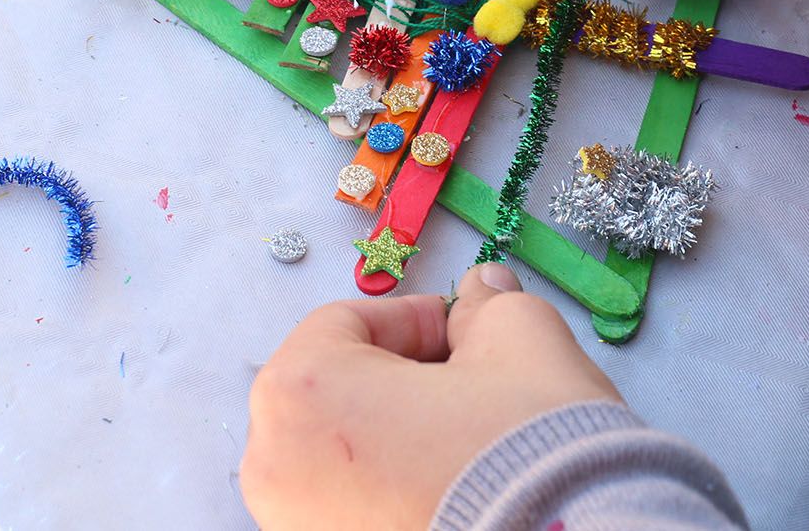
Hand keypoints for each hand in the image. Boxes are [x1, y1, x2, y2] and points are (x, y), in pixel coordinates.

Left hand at [241, 263, 621, 529]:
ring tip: (464, 444)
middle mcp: (277, 470)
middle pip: (334, 392)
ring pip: (341, 460)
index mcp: (302, 393)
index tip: (456, 331)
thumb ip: (483, 306)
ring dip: (397, 440)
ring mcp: (298, 527)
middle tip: (464, 383)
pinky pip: (352, 511)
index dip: (413, 320)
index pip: (344, 324)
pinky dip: (394, 495)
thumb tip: (478, 299)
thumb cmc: (531, 459)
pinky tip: (454, 490)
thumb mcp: (518, 337)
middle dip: (401, 380)